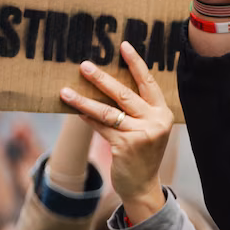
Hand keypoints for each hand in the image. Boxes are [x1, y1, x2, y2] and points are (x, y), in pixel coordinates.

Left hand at [59, 42, 174, 224]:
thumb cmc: (142, 153)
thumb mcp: (148, 129)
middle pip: (125, 95)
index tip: (124, 45)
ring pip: (107, 111)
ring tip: (66, 90)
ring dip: (84, 100)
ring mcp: (141, 135)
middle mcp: (156, 122)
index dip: (136, 64)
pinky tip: (73, 109)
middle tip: (84, 65)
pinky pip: (100, 127)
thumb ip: (137, 110)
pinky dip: (85, 118)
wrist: (143, 185)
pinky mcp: (125, 146)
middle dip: (102, 79)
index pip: (148, 84)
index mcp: (163, 114)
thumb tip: (109, 84)